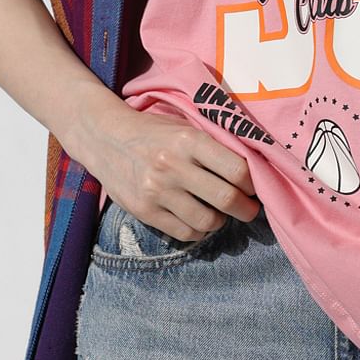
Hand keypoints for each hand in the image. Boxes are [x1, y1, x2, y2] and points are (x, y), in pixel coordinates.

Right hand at [78, 94, 261, 240]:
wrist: (105, 137)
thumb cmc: (153, 131)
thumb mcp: (184, 126)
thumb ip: (212, 144)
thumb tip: (252, 166)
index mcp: (189, 140)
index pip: (236, 169)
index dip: (252, 183)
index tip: (254, 187)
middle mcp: (173, 166)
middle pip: (226, 198)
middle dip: (246, 209)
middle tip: (250, 209)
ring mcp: (158, 191)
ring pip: (207, 221)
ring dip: (221, 221)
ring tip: (220, 213)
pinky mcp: (145, 212)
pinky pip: (185, 233)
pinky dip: (199, 231)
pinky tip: (199, 220)